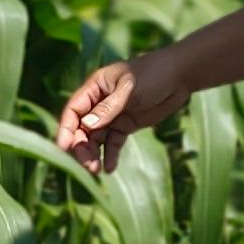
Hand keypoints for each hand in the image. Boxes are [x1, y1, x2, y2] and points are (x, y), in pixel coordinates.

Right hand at [54, 47, 189, 173]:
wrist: (179, 76)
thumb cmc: (152, 74)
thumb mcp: (129, 89)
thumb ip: (109, 107)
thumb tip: (87, 125)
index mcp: (95, 87)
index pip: (74, 110)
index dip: (66, 128)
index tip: (64, 146)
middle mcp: (99, 102)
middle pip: (82, 128)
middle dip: (82, 147)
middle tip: (88, 165)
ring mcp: (112, 115)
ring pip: (96, 138)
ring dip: (93, 154)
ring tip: (97, 169)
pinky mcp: (126, 125)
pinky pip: (113, 143)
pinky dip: (110, 155)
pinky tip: (110, 168)